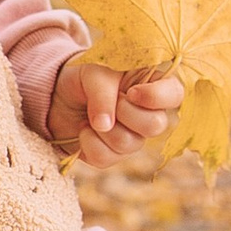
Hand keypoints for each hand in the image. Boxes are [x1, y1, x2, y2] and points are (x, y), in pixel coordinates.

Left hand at [50, 59, 184, 167]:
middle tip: (111, 100)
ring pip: (129, 144)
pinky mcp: (113, 155)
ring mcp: (133, 137)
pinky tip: (84, 130)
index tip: (131, 92)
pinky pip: (106, 158)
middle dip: (125, 113)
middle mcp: (148, 113)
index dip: (157, 97)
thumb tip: (105, 125)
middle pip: (156, 125)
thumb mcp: (92, 72)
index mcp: (151, 85)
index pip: (175, 93)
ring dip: (103, 128)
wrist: (56, 96)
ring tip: (91, 114)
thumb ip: (103, 93)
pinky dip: (88, 143)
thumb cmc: (83, 78)